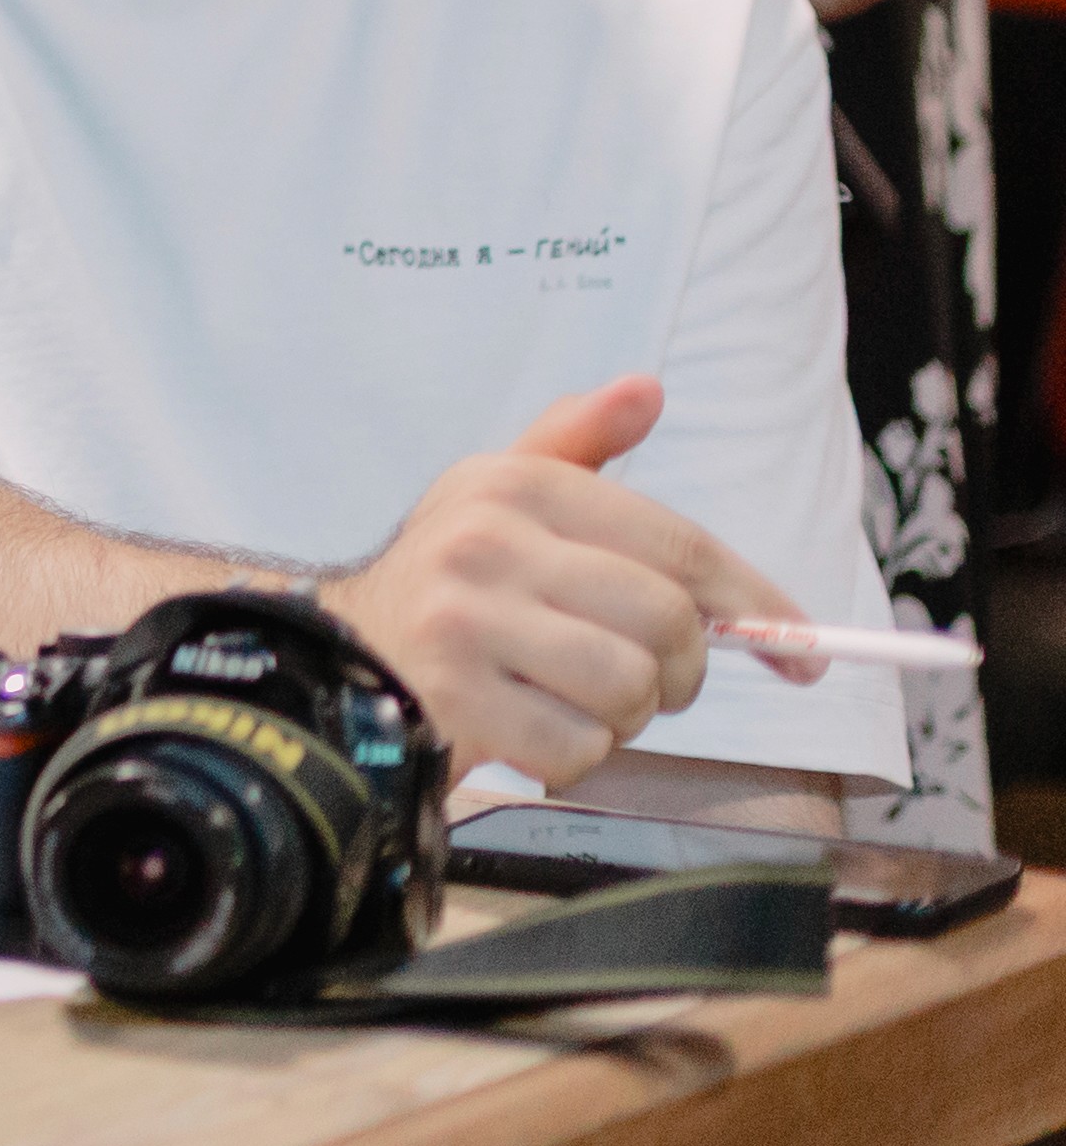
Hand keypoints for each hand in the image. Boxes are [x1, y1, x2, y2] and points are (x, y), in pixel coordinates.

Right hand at [317, 378, 806, 785]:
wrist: (341, 652)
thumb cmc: (450, 578)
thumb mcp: (500, 495)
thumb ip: (576, 443)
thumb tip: (647, 389)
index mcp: (515, 486)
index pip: (677, 547)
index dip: (757, 602)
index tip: (804, 650)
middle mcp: (486, 542)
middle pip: (668, 623)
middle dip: (679, 669)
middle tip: (647, 678)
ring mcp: (465, 622)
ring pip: (631, 690)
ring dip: (625, 715)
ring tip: (579, 698)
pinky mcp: (454, 701)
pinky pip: (580, 750)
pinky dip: (576, 756)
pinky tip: (535, 729)